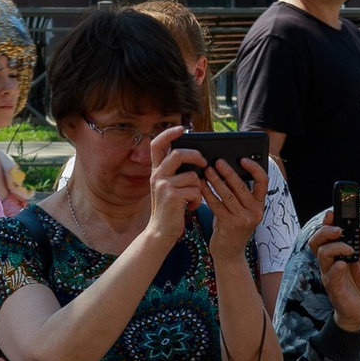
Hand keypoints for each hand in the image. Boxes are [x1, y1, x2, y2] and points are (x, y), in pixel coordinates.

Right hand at [139, 126, 208, 253]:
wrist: (161, 232)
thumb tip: (196, 159)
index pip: (157, 145)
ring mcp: (163, 185)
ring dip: (198, 188)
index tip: (182, 128)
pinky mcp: (171, 196)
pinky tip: (191, 207)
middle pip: (177, 154)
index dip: (169, 133)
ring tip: (193, 198)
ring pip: (192, 176)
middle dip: (195, 157)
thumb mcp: (168, 188)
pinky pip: (194, 191)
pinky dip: (197, 200)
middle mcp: (156, 176)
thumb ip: (175, 173)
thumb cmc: (169, 210)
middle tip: (204, 163)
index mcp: (156, 171)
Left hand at [203, 157, 269, 256]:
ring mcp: (243, 220)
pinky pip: (216, 204)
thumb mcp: (240, 211)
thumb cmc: (232, 228)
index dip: (254, 169)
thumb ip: (238, 194)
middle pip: (241, 186)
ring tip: (207, 171)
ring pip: (227, 194)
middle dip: (228, 172)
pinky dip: (208, 193)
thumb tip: (225, 170)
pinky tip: (201, 185)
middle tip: (217, 161)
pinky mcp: (229, 225)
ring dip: (216, 180)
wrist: (229, 254)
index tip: (243, 159)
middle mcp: (255, 212)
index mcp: (260, 206)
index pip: (263, 182)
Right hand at [307, 207, 359, 332]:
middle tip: (339, 229)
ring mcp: (330, 274)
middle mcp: (330, 263)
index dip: (327, 223)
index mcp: (337, 255)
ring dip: (335, 247)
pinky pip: (330, 274)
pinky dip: (336, 267)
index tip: (333, 212)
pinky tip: (344, 265)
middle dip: (325, 231)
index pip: (326, 236)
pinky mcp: (333, 286)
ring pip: (321, 254)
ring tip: (350, 249)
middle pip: (316, 241)